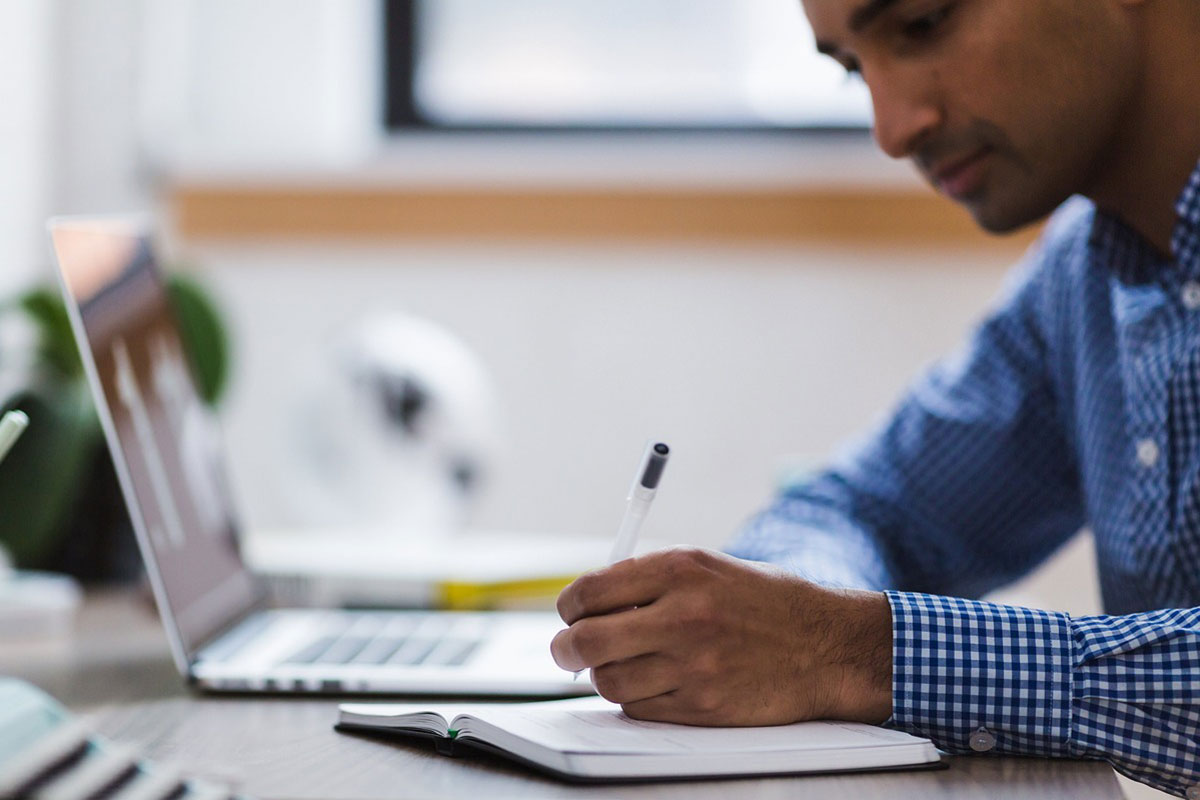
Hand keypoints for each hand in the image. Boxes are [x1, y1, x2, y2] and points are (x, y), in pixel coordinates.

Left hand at [551, 547, 892, 725]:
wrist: (826, 646)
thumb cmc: (765, 602)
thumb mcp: (708, 567)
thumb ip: (648, 580)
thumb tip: (588, 603)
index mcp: (680, 570)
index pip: (590, 591)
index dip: (569, 606)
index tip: (570, 613)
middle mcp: (682, 615)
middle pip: (586, 641)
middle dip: (566, 648)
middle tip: (567, 650)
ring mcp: (692, 665)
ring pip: (608, 681)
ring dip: (605, 675)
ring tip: (624, 664)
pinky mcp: (702, 706)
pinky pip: (639, 708)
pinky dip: (636, 699)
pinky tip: (656, 682)